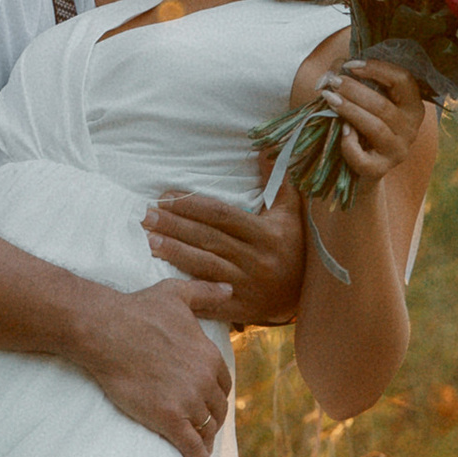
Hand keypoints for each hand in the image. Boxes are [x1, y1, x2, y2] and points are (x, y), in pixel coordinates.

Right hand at [74, 280, 232, 456]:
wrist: (106, 331)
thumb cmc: (138, 310)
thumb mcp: (177, 293)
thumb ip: (206, 292)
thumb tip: (230, 290)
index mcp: (209, 355)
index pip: (223, 385)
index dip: (216, 396)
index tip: (210, 403)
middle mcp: (204, 380)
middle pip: (217, 409)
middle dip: (213, 419)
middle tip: (205, 428)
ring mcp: (187, 401)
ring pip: (206, 427)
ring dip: (206, 439)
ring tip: (201, 449)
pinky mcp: (168, 418)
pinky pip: (191, 445)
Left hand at [143, 185, 305, 329]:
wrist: (310, 295)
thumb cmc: (295, 246)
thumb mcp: (291, 213)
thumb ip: (278, 181)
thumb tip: (267, 147)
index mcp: (268, 234)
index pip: (222, 215)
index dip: (191, 205)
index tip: (166, 196)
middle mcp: (257, 260)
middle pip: (208, 239)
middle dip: (175, 226)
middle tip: (147, 216)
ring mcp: (249, 287)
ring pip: (204, 266)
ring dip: (174, 253)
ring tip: (149, 241)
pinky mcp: (242, 309)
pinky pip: (210, 299)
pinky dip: (188, 291)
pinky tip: (165, 281)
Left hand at [321, 59, 431, 185]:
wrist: (364, 168)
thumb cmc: (366, 126)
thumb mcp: (367, 101)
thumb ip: (356, 80)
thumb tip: (335, 68)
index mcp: (412, 106)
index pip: (403, 80)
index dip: (377, 68)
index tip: (350, 64)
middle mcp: (411, 128)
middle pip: (383, 104)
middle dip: (354, 89)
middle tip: (332, 81)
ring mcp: (397, 150)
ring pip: (374, 127)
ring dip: (349, 110)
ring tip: (329, 98)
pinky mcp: (380, 169)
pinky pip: (362, 157)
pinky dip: (349, 144)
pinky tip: (341, 131)